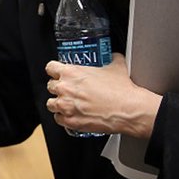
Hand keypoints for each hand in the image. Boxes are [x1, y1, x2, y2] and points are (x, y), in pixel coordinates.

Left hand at [44, 54, 160, 138]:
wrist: (128, 110)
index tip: (58, 73)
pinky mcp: (70, 121)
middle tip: (69, 90)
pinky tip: (72, 115)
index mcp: (71, 72)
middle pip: (50, 86)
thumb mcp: (116, 66)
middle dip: (58, 88)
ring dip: (58, 103)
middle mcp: (65, 89)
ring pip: (51, 104)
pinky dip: (64, 118)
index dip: (55, 70)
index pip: (50, 67)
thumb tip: (114, 56)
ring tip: (69, 104)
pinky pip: (58, 119)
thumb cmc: (121, 90)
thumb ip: (111, 58)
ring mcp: (66, 106)